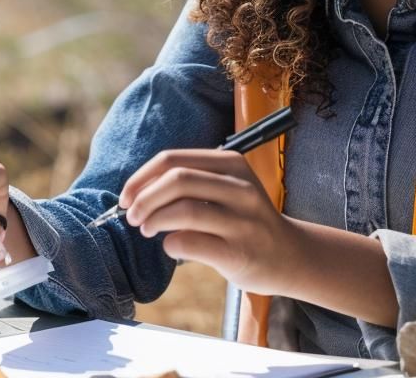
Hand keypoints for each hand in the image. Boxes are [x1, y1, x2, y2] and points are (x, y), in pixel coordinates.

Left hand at [119, 149, 299, 295]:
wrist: (289, 255)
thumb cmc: (246, 220)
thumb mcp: (229, 187)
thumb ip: (192, 181)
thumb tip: (138, 190)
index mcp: (232, 164)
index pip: (173, 159)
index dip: (141, 177)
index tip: (127, 195)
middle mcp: (240, 188)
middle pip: (176, 180)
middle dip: (144, 198)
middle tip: (133, 216)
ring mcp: (242, 220)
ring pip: (182, 210)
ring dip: (153, 220)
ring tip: (147, 230)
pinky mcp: (239, 252)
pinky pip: (190, 243)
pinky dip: (170, 244)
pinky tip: (172, 247)